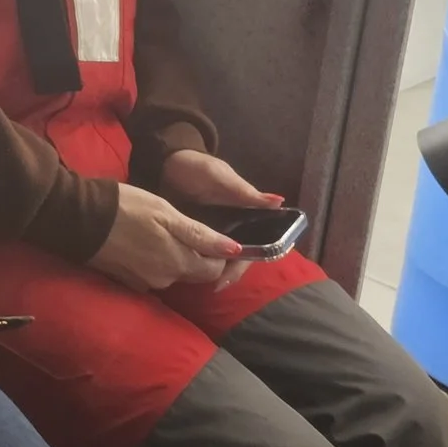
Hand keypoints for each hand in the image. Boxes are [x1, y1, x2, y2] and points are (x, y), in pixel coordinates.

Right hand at [86, 181, 238, 291]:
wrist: (78, 217)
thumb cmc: (126, 208)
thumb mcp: (167, 213)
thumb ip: (200, 235)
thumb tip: (235, 251)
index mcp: (178, 264)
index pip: (214, 270)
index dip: (220, 254)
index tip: (214, 236)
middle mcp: (165, 280)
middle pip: (193, 273)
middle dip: (197, 255)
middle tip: (184, 228)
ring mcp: (144, 283)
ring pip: (172, 273)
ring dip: (174, 257)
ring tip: (161, 231)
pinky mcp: (126, 281)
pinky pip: (151, 273)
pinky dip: (154, 260)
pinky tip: (143, 242)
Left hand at [158, 149, 283, 287]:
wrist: (168, 161)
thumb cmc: (200, 167)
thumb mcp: (221, 178)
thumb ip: (245, 192)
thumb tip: (279, 202)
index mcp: (243, 217)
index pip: (251, 249)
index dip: (240, 265)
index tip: (225, 279)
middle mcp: (228, 229)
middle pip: (232, 259)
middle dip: (224, 273)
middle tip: (211, 285)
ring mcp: (208, 232)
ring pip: (214, 258)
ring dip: (208, 270)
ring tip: (194, 280)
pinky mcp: (189, 232)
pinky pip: (193, 251)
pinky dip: (191, 261)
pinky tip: (181, 269)